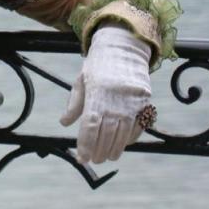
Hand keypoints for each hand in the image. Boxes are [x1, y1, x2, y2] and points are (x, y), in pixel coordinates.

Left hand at [60, 24, 151, 163]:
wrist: (124, 48)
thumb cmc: (98, 65)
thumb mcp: (81, 80)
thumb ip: (74, 104)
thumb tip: (64, 123)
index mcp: (96, 95)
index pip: (89, 126)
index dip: (85, 145)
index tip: (82, 158)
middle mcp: (115, 101)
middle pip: (107, 134)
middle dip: (99, 151)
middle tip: (94, 160)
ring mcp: (132, 103)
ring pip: (123, 134)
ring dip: (115, 149)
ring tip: (107, 157)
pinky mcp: (144, 102)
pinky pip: (138, 126)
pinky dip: (130, 138)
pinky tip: (123, 144)